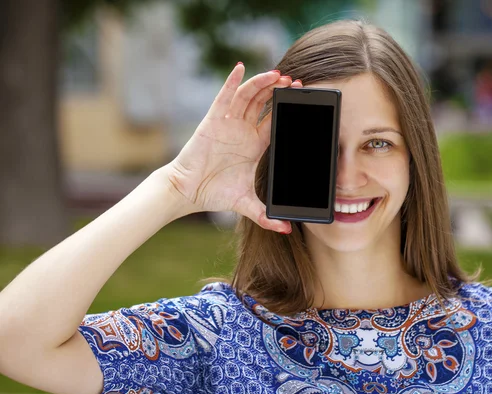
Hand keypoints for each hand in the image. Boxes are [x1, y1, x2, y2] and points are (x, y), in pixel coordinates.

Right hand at [165, 63, 301, 232]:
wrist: (188, 191)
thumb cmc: (215, 193)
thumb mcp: (246, 203)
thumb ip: (265, 215)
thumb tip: (285, 228)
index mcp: (254, 145)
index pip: (275, 121)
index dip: (288, 110)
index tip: (302, 100)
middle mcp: (243, 130)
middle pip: (265, 104)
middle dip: (279, 92)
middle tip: (295, 83)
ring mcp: (228, 122)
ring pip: (248, 96)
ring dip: (262, 84)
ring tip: (278, 75)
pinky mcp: (212, 119)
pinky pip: (223, 96)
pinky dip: (232, 81)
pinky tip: (241, 67)